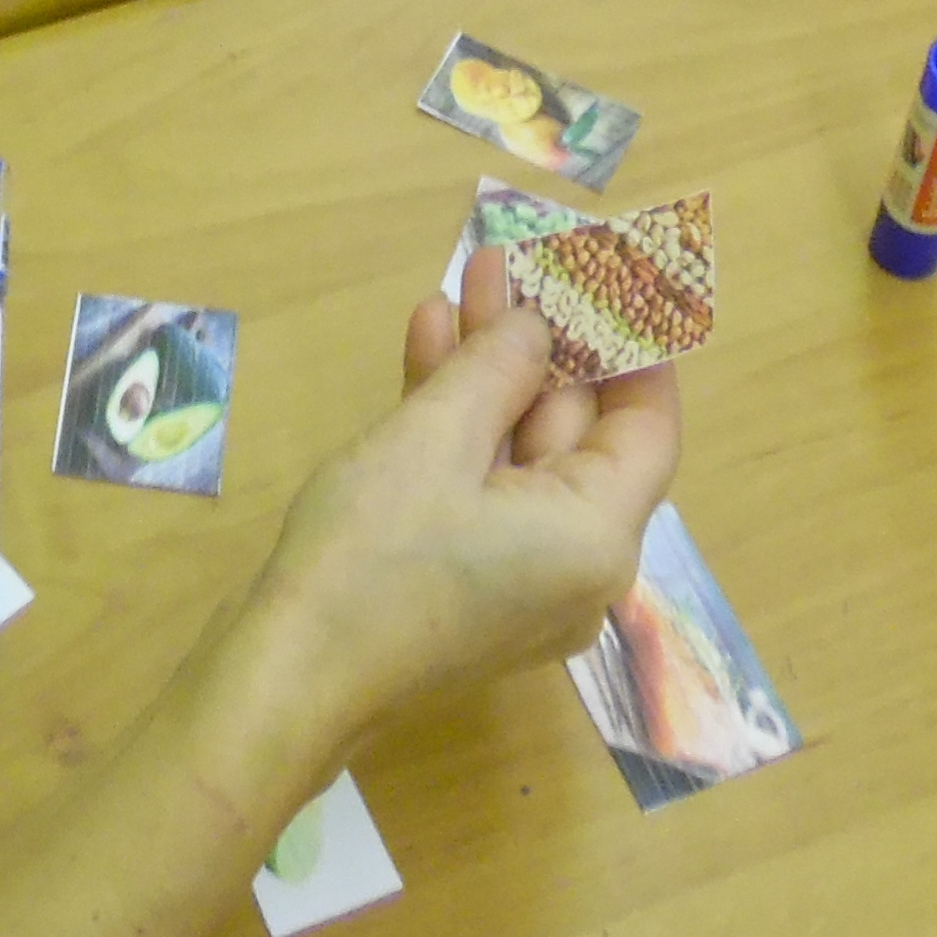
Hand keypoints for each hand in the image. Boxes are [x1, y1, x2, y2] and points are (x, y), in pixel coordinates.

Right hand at [241, 249, 683, 741]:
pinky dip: (460, 423)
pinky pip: (483, 488)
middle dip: (540, 341)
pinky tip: (427, 343)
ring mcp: (519, 578)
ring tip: (461, 280)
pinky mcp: (466, 582)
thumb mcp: (434, 440)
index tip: (614, 280)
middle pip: (577, 433)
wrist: (288, 676)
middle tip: (512, 260)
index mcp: (597, 538)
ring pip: (521, 453)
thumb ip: (497, 368)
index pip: (648, 427)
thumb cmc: (375, 555)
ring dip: (491, 370)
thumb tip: (535, 327)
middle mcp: (576, 565)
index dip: (632, 348)